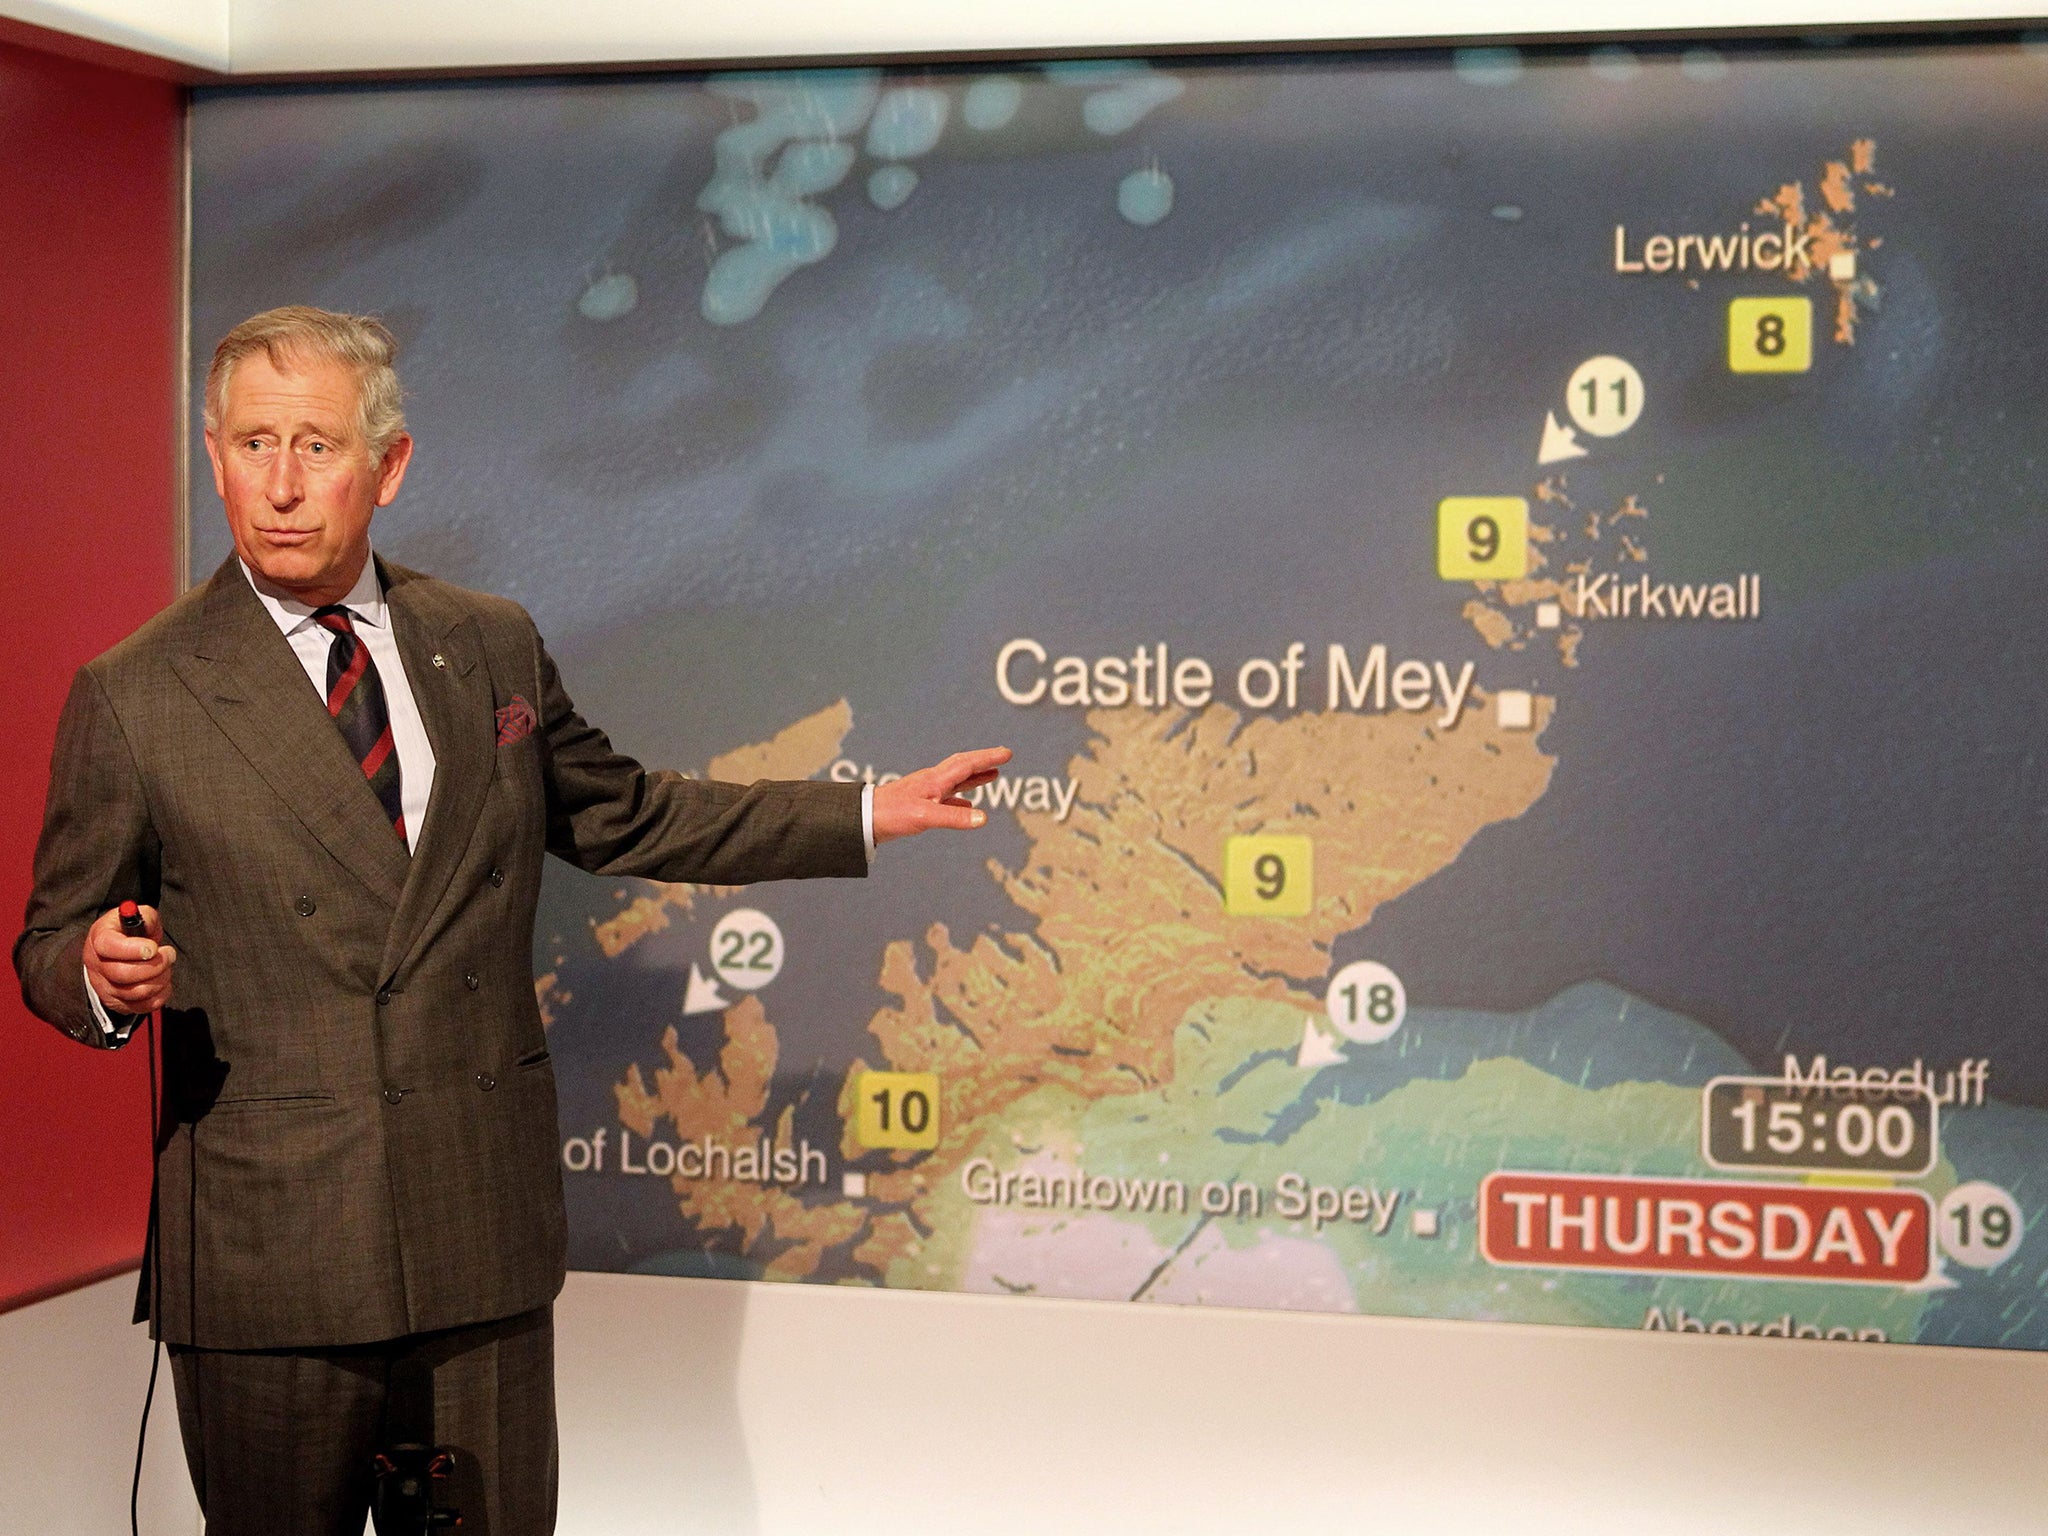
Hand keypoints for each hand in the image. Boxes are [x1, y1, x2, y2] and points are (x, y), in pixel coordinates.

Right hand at [84, 904, 176, 1015]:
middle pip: (123, 974)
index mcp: (99, 939)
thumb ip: (145, 917)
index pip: (109, 947)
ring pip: (135, 992)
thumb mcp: (137, 917)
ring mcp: (104, 987)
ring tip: (166, 966)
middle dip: (155, 965)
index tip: (154, 947)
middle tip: (169, 954)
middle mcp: (97, 965)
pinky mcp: (117, 1003)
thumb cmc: (130, 933)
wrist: (119, 953)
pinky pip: (142, 1007)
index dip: (134, 949)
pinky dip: (160, 995)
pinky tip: (163, 981)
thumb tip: (148, 926)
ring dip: (161, 979)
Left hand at [872, 747, 1013, 844]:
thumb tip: (984, 819)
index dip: (988, 758)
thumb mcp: (925, 817)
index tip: (1007, 753)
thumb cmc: (892, 814)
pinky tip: (968, 809)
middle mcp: (933, 782)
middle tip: (1003, 757)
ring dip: (975, 777)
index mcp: (935, 780)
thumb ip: (954, 818)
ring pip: (957, 780)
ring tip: (992, 774)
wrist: (864, 818)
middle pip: (963, 766)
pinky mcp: (920, 804)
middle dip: (984, 761)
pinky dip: (962, 801)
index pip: (967, 764)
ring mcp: (927, 792)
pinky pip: (948, 799)